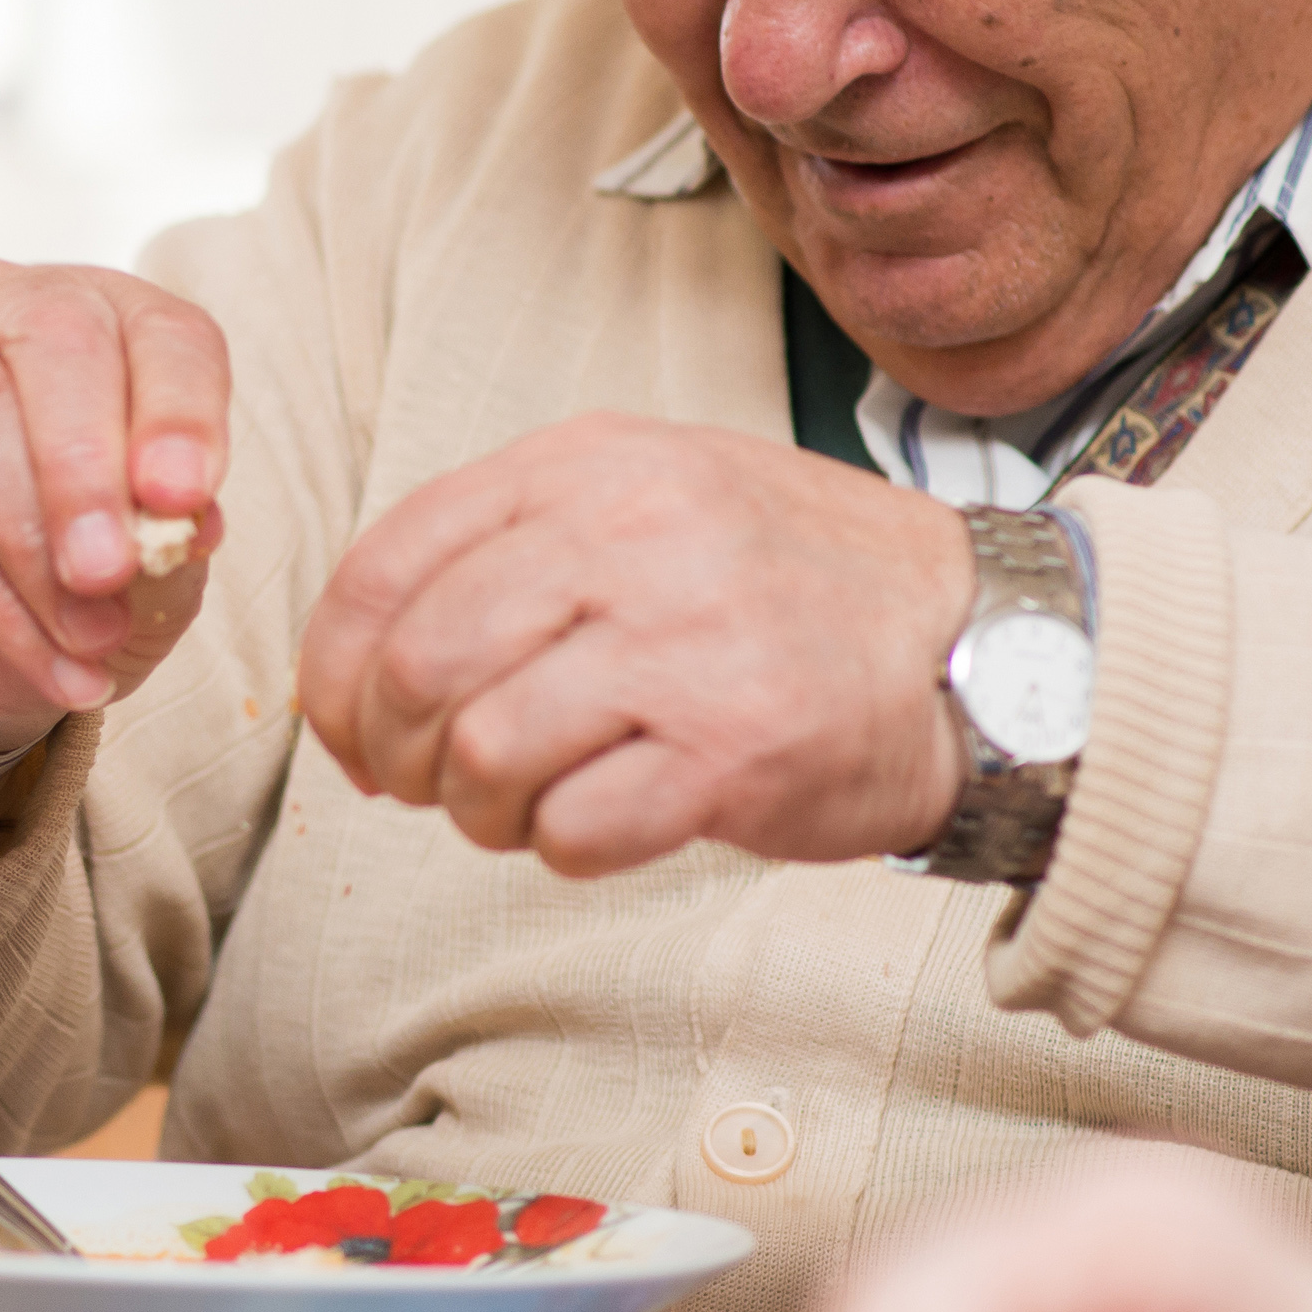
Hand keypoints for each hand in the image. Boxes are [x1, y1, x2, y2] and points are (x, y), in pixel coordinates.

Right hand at [0, 261, 227, 792]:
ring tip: (89, 634)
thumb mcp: (146, 587)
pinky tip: (48, 659)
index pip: (157, 329)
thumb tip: (185, 524)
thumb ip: (173, 546)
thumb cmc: (55, 592)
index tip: (186, 496)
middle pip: (52, 336)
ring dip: (35, 538)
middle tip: (115, 567)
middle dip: (91, 461)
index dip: (181, 406)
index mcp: (100, 325)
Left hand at [290, 414, 970, 875]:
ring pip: (482, 756)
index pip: (384, 568)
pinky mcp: (731, 752)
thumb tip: (359, 671)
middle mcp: (628, 535)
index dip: (337, 673)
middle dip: (397, 755)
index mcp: (586, 464)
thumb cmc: (784, 580)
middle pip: (417, 670)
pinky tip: (598, 823)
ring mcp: (682, 643)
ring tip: (521, 808)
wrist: (973, 638)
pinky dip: (558, 846)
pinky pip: (571, 829)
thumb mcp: (648, 496)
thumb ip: (509, 548)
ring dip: (478, 810)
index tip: (353, 730)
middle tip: (429, 786)